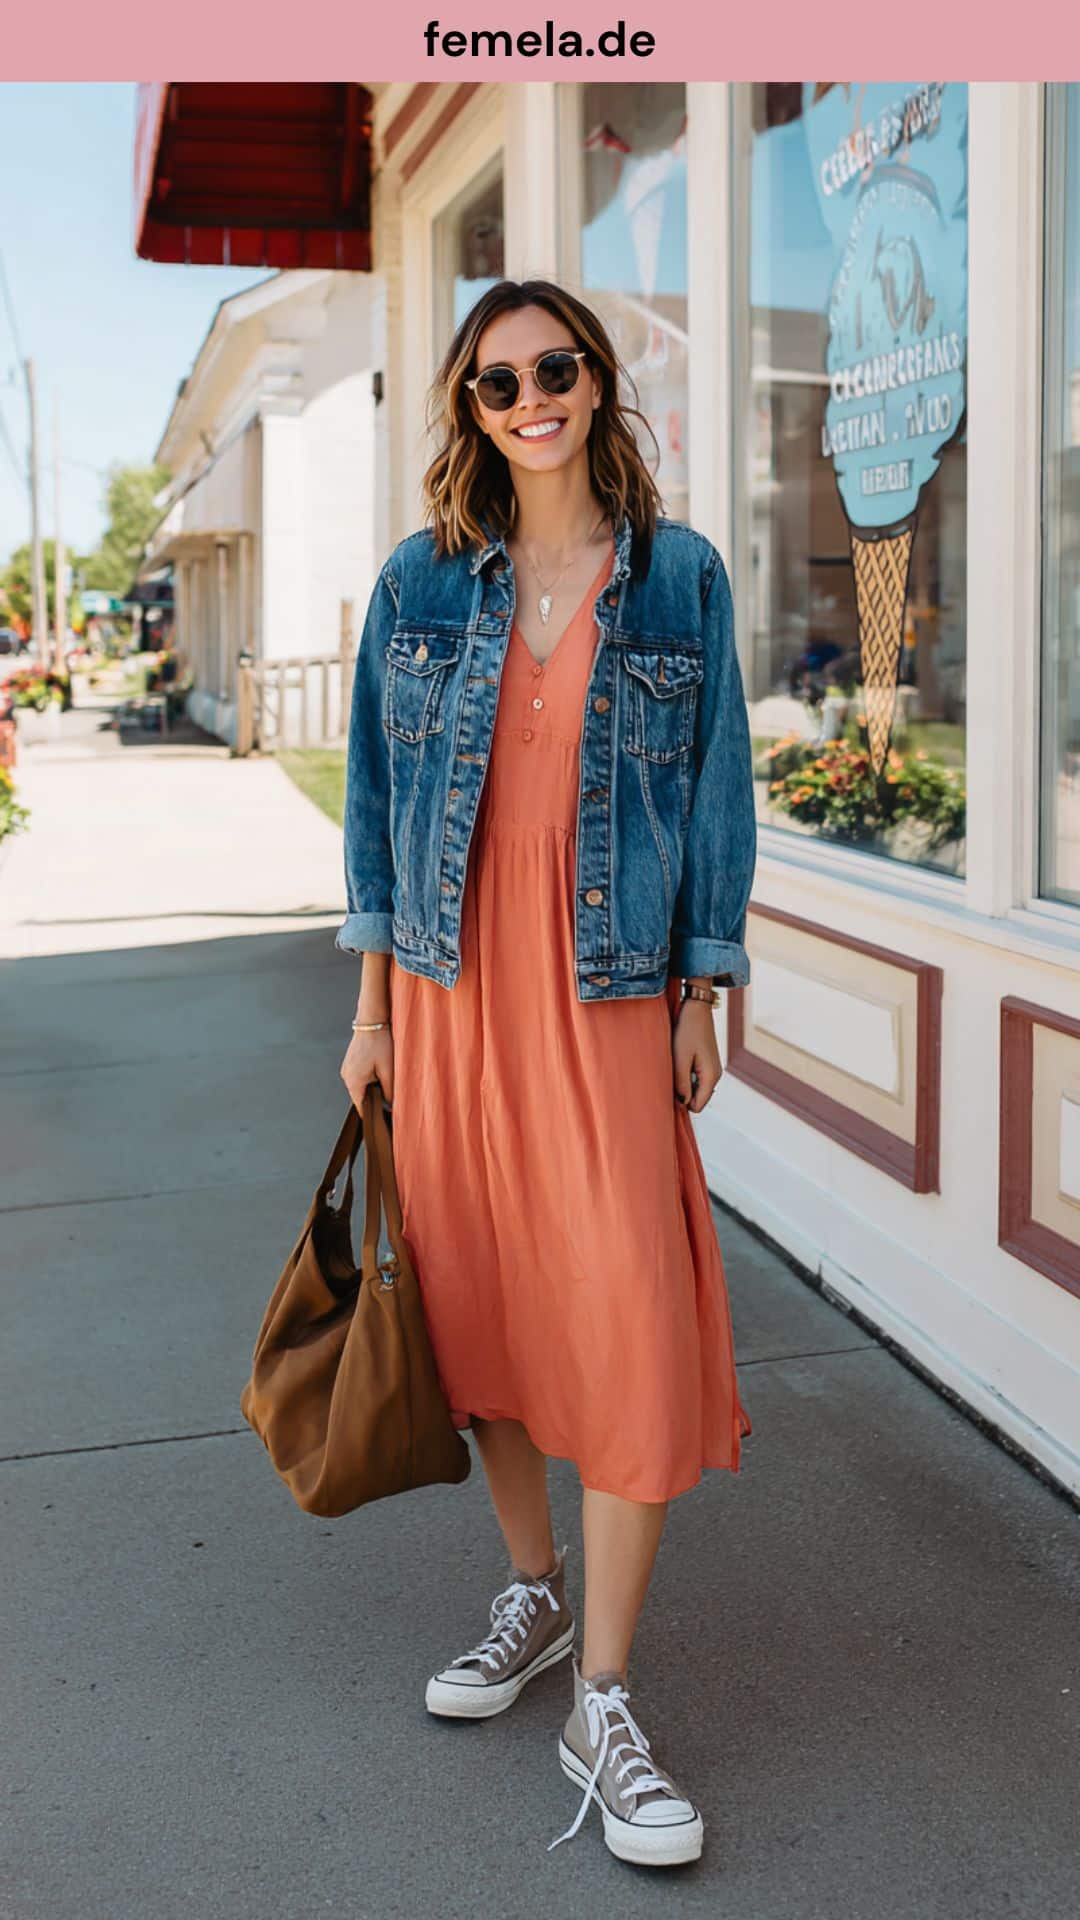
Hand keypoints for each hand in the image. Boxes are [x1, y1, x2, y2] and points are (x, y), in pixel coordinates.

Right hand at [340, 1023, 394, 1109]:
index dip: (373, 1113)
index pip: (361, 1107)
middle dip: (374, 1097)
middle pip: (361, 1097)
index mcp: (353, 1082)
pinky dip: (369, 1076)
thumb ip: (389, 1092)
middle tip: (389, 1090)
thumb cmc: (379, 1043)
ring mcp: (347, 1069)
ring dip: (372, 1085)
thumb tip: (390, 1106)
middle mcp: (346, 1077)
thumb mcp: (389, 1070)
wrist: (372, 1021)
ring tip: (384, 1073)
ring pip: (361, 1086)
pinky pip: (359, 1076)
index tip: (383, 1115)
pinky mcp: (350, 1062)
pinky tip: (378, 1067)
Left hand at [672, 997, 722, 1112]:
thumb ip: (682, 1083)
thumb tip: (683, 1103)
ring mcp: (712, 1068)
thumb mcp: (680, 1058)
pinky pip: (696, 1078)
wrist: (696, 1009)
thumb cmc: (687, 1031)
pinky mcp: (707, 1062)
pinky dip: (686, 1075)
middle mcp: (715, 1075)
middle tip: (669, 1077)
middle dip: (683, 1094)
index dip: (682, 1103)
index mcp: (711, 1076)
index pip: (697, 1105)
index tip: (669, 1090)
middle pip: (698, 1099)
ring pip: (696, 1088)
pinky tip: (678, 1063)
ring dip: (683, 1084)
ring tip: (674, 1067)